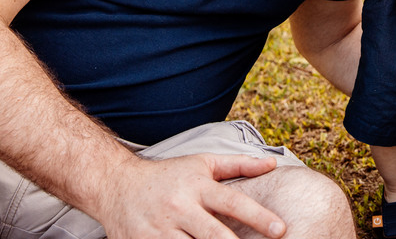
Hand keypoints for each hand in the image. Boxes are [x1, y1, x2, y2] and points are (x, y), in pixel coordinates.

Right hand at [93, 153, 282, 238]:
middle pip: (214, 234)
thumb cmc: (168, 176)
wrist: (116, 185)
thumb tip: (273, 164)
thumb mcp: (202, 163)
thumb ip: (239, 165)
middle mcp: (179, 208)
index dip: (258, 216)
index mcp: (197, 186)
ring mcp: (159, 230)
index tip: (279, 229)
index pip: (233, 202)